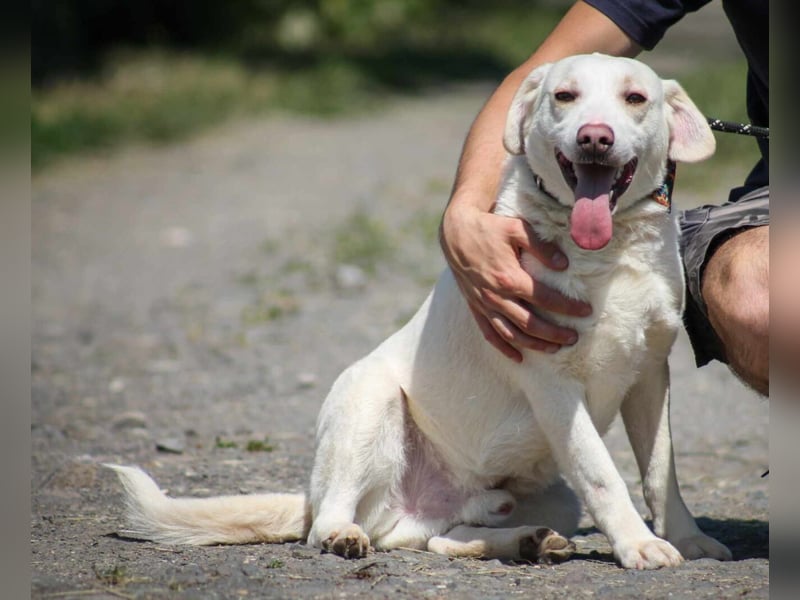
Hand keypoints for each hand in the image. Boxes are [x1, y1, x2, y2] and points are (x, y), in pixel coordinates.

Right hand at [440, 200, 591, 361]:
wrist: (456, 232)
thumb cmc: (489, 228)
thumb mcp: (516, 229)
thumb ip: (541, 247)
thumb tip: (564, 265)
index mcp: (509, 277)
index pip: (545, 299)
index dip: (568, 307)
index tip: (586, 311)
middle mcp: (496, 296)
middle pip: (531, 323)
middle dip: (555, 333)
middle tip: (574, 338)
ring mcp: (484, 305)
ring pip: (512, 334)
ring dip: (534, 344)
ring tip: (554, 349)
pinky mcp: (475, 307)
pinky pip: (489, 333)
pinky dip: (504, 348)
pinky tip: (519, 357)